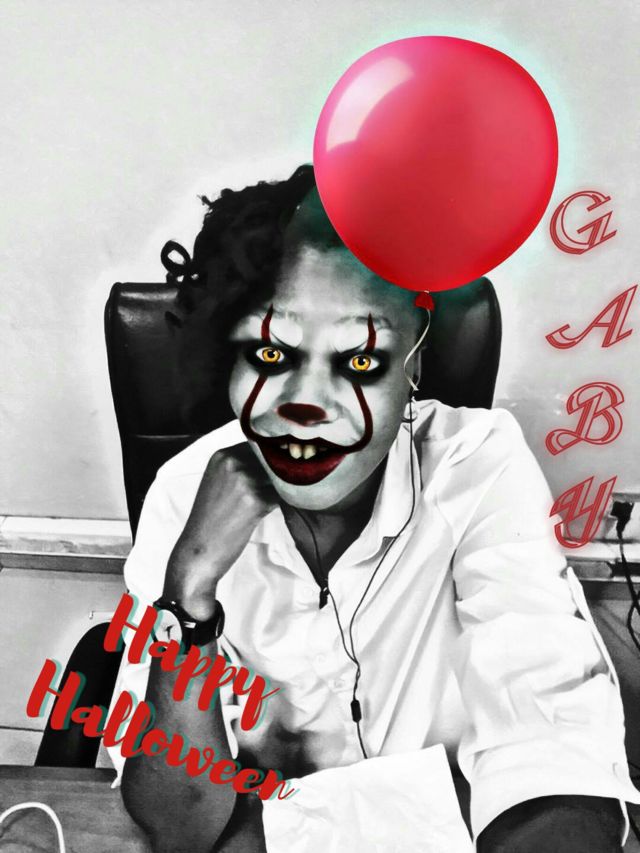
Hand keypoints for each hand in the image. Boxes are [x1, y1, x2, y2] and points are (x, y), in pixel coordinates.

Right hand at [163, 442, 277, 619]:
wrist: (198, 551)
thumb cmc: (209, 521)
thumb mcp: (218, 483)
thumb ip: (240, 467)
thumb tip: (274, 458)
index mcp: (221, 455)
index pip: (259, 443)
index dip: (275, 452)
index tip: (288, 459)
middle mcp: (232, 462)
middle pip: (272, 455)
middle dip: (285, 465)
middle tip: (295, 476)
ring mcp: (243, 480)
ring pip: (279, 473)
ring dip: (289, 482)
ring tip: (293, 492)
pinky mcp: (255, 500)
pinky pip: (282, 493)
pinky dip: (288, 499)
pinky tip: (288, 506)